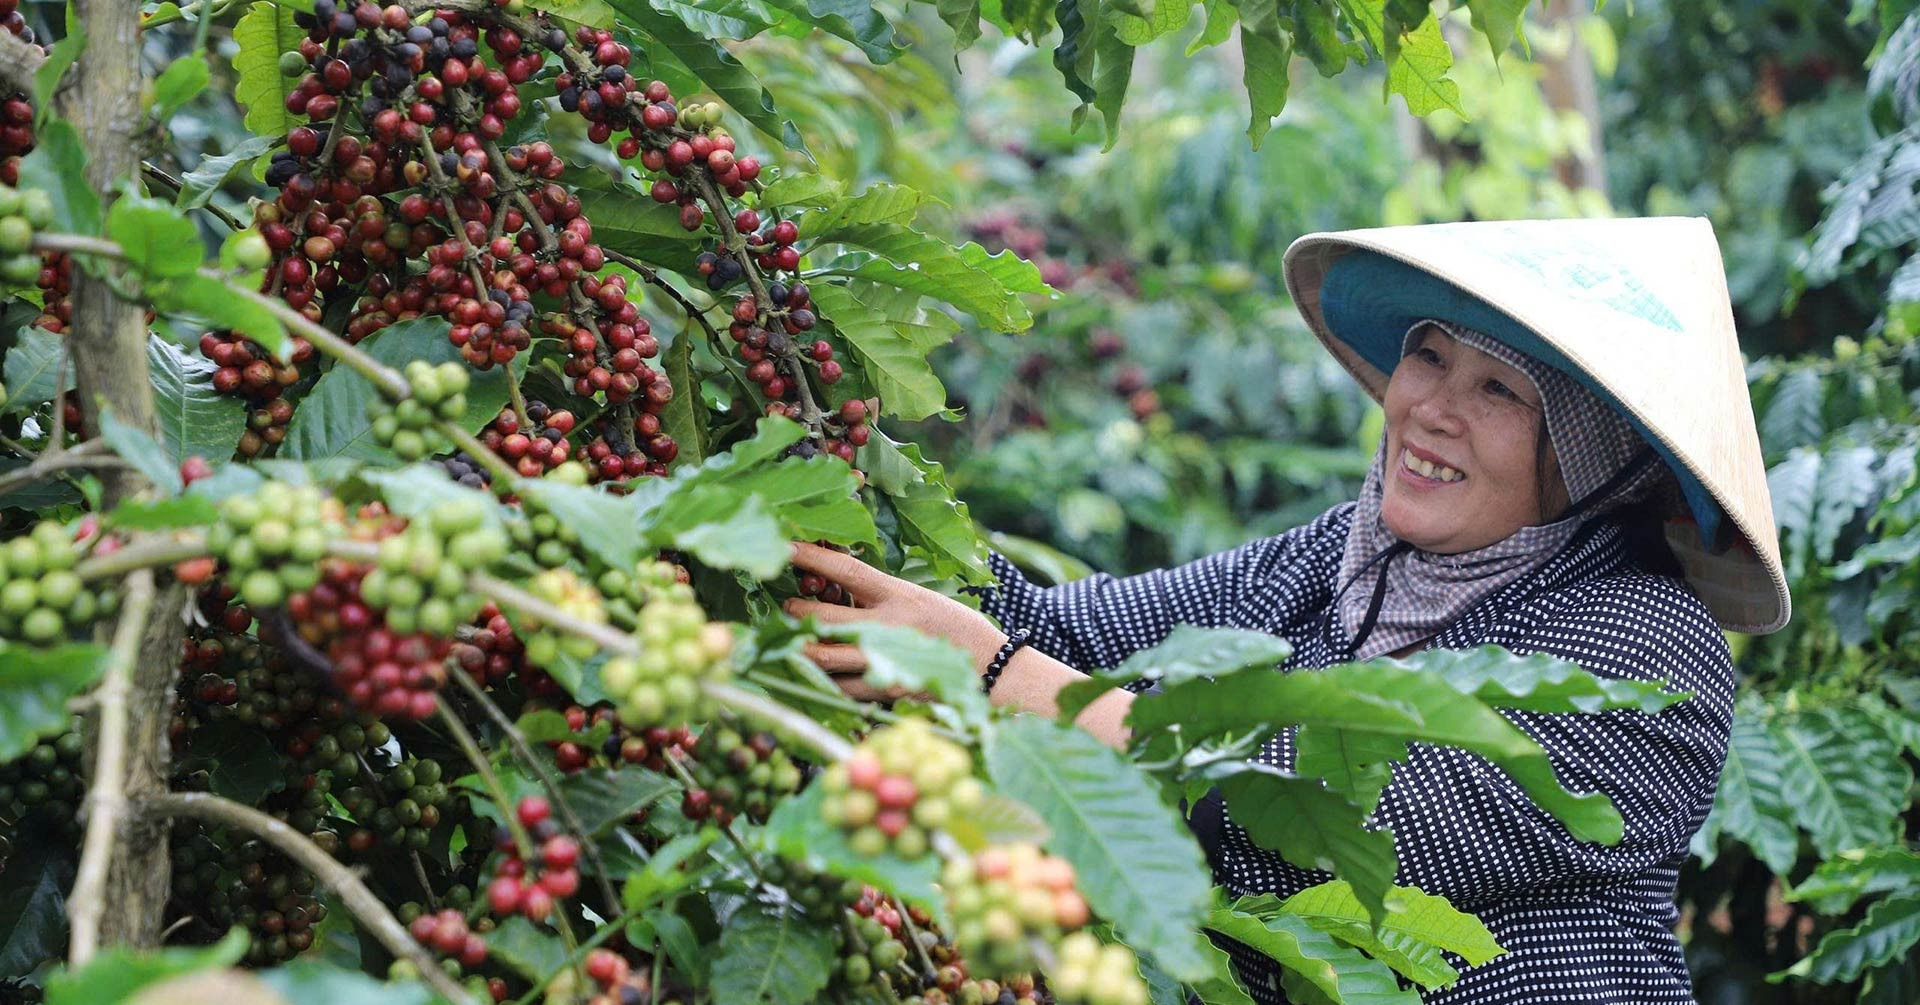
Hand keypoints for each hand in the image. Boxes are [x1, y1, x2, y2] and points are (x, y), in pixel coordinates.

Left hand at [783, 542, 1006, 699]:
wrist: (989, 667)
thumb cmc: (950, 625)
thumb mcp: (916, 597)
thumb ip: (876, 593)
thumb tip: (830, 581)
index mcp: (898, 595)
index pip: (847, 570)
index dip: (813, 558)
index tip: (787, 548)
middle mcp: (889, 627)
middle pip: (825, 618)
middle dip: (797, 611)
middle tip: (786, 605)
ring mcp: (886, 660)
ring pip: (825, 657)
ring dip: (799, 647)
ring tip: (789, 638)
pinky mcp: (885, 690)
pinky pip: (839, 687)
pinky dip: (820, 678)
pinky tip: (811, 671)